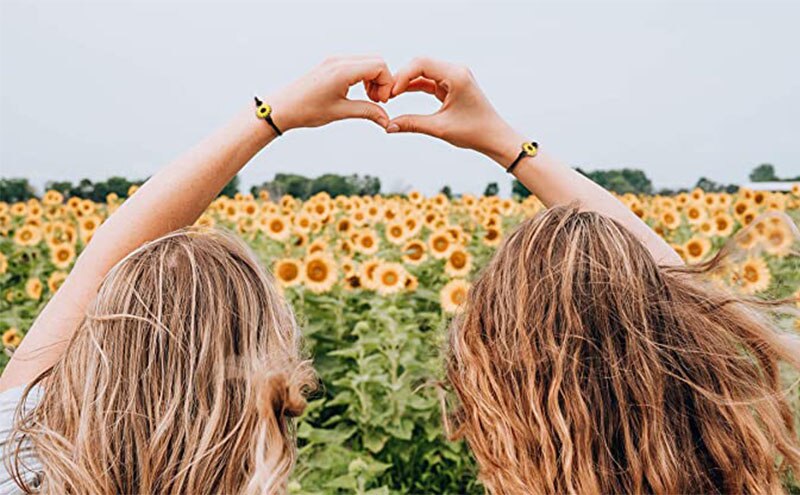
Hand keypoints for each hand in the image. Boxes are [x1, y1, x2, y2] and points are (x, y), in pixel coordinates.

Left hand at [268, 56, 393, 131]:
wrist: (281, 107)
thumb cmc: (305, 109)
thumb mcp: (340, 112)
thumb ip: (367, 112)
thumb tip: (386, 119)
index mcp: (342, 70)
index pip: (379, 66)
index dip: (387, 84)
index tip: (381, 102)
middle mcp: (339, 61)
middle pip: (376, 61)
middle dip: (382, 81)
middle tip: (377, 101)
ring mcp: (334, 61)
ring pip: (367, 62)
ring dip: (373, 80)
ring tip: (368, 99)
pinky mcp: (331, 64)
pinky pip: (356, 65)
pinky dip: (363, 77)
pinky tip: (359, 93)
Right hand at [386, 57, 525, 167]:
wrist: (494, 137)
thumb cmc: (475, 132)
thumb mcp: (440, 128)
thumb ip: (412, 124)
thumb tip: (389, 126)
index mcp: (456, 76)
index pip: (421, 64)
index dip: (402, 76)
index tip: (390, 93)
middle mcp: (456, 71)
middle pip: (420, 64)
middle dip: (401, 77)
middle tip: (386, 94)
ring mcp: (454, 76)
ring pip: (423, 72)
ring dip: (406, 82)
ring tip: (390, 96)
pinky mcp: (452, 84)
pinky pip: (428, 81)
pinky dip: (414, 87)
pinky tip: (400, 95)